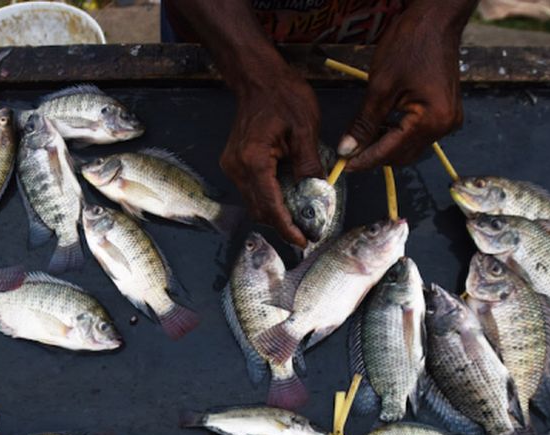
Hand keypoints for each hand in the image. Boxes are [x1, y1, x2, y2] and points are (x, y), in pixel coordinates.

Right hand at [221, 67, 323, 247]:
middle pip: (260, 210)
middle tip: (307, 232)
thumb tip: (317, 194)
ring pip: (255, 203)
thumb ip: (309, 165)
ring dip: (276, 213)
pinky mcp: (235, 163)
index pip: (270, 205)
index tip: (303, 241)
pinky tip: (288, 198)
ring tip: (300, 217)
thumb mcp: (305, 129)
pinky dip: (270, 199)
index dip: (287, 228)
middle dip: (283, 224)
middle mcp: (237, 167)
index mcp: (253, 160)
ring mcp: (232, 166)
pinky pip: (252, 190)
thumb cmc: (282, 96)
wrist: (258, 79)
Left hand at [338, 3, 467, 170]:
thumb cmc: (410, 44)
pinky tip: (382, 126)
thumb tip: (347, 149)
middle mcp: (445, 126)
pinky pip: (420, 134)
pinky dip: (400, 134)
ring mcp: (449, 120)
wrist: (435, 19)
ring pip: (411, 147)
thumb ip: (364, 122)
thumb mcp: (380, 85)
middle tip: (349, 151)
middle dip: (376, 155)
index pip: (391, 150)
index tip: (343, 165)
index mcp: (432, 120)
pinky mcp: (447, 112)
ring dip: (387, 146)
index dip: (365, 159)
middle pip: (403, 155)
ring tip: (363, 138)